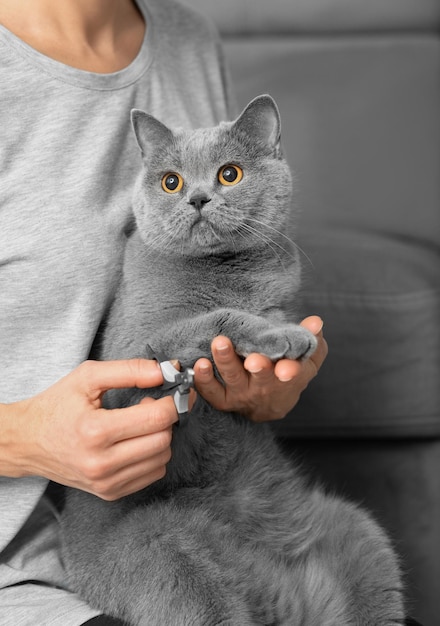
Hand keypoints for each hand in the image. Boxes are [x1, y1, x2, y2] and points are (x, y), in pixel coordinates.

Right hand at [0, 360, 194, 499]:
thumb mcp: (87, 377)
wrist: (27, 442)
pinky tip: (135, 441)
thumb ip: (129, 370)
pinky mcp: (110, 494)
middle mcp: (102, 463)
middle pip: (163, 440)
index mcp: (95, 431)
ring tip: (139, 423)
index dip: (173, 402)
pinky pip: (152, 474)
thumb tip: (165, 372)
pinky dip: (152, 455)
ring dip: (160, 436)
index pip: (157, 418)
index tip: (174, 390)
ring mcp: (106, 483)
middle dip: (166, 418)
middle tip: (151, 404)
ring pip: (162, 458)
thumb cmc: (57, 405)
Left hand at [193, 316, 326, 421]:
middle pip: (261, 377)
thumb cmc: (288, 369)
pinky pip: (212, 393)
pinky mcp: (224, 399)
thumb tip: (316, 321)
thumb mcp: (307, 357)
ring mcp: (243, 394)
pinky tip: (200, 363)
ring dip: (226, 362)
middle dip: (258, 368)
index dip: (290, 371)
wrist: (270, 404)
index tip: (286, 369)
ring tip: (219, 344)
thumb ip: (311, 338)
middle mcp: (265, 386)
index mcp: (288, 375)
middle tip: (252, 358)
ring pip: (233, 380)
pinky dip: (204, 380)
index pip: (293, 374)